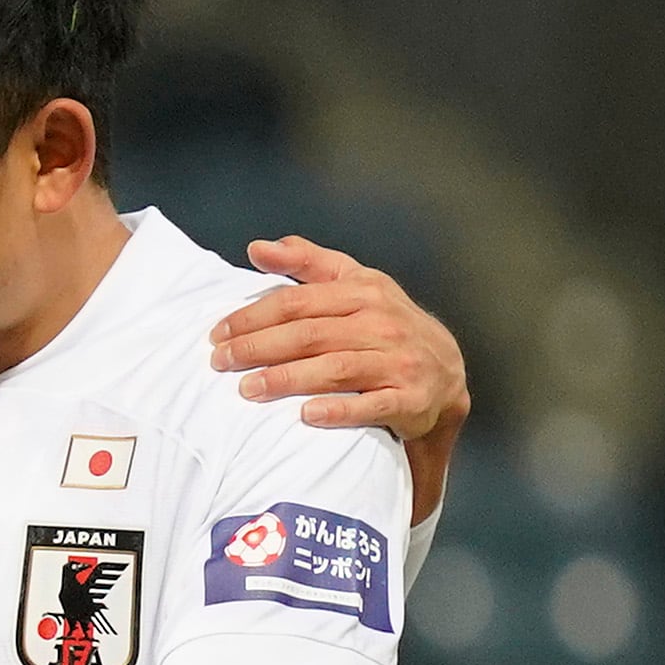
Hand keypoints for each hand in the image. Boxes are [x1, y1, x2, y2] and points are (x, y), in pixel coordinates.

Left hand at [211, 237, 470, 516]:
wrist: (446, 370)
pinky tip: (306, 415)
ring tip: (248, 389)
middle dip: (259, 348)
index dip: (254, 316)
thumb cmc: (385, 323)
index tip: (218, 333)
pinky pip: (373, 406)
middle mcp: (383, 323)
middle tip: (221, 362)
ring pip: (336, 368)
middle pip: (310, 334)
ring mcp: (399, 362)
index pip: (297, 301)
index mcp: (364, 292)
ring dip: (288, 379)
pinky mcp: (411, 400)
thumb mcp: (354, 283)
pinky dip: (340, 411)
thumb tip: (257, 248)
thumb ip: (306, 263)